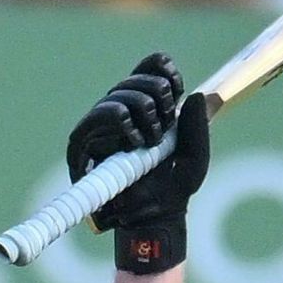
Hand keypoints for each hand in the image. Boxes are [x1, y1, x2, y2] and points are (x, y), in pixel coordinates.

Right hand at [66, 53, 209, 271]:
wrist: (156, 215)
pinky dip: (125, 124)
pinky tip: (134, 143)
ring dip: (145, 115)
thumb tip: (197, 93)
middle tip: (164, 129)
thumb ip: (198, 125)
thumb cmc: (174, 187)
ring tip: (150, 142)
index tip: (178, 91)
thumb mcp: (195, 154)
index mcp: (147, 106)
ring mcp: (101, 124)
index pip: (151, 66)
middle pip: (137, 78)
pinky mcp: (84, 140)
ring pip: (121, 93)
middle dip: (159, 98)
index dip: (165, 71)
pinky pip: (106, 113)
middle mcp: (121, 109)